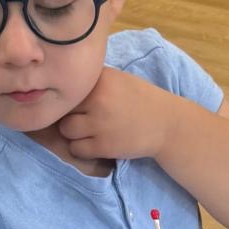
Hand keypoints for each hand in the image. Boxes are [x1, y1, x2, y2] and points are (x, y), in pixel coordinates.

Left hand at [58, 67, 175, 162]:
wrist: (165, 123)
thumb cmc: (140, 100)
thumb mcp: (117, 80)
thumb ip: (93, 82)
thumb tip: (63, 87)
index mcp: (100, 78)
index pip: (69, 88)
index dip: (70, 98)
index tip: (78, 104)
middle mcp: (98, 99)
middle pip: (64, 109)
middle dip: (70, 115)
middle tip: (82, 119)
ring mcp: (100, 123)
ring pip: (66, 130)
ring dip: (73, 133)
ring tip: (86, 133)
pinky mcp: (104, 146)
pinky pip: (76, 149)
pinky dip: (81, 149)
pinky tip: (93, 144)